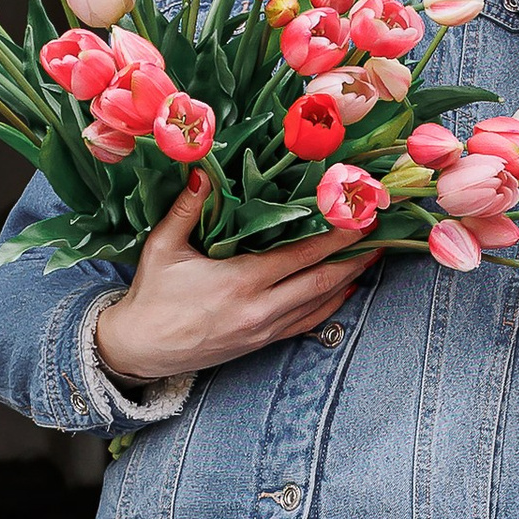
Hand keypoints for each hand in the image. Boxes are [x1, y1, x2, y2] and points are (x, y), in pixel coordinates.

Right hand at [93, 176, 375, 385]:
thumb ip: (188, 208)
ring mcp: (264, 329)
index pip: (300, 255)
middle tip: (378, 233)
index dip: (333, 236)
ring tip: (371, 255)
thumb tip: (204, 169)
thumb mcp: (163, 247)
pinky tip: (346, 289)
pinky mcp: (262, 343)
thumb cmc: (151, 296)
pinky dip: (332, 304)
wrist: (140, 349)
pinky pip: (308, 323)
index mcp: (239, 282)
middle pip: (321, 280)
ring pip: (320, 303)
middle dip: (353, 256)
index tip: (357, 217)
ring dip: (349, 279)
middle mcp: (259, 309)